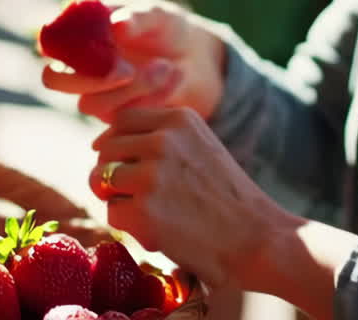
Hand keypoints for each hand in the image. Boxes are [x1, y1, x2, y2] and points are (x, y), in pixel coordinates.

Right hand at [42, 0, 225, 121]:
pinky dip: (153, 96)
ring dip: (131, 87)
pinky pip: (123, 117)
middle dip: (89, 78)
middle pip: (55, 80)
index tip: (94, 45)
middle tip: (127, 71)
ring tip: (167, 66)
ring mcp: (96, 95)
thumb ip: (137, 18)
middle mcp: (80, 67)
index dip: (59, 46)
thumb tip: (116, 26)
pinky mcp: (119, 118)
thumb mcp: (158, 16)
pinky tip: (176, 76)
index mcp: (79, 35)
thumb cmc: (169, 29)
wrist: (198, 58)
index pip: (48, 42)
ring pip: (90, 104)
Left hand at [90, 107, 298, 289]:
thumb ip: (161, 137)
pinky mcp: (143, 210)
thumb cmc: (227, 198)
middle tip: (136, 196)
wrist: (257, 238)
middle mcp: (163, 140)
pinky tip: (160, 231)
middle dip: (111, 173)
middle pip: (106, 149)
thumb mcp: (201, 146)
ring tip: (153, 212)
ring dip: (119, 199)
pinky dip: (129, 227)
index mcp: (179, 119)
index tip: (118, 160)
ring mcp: (152, 174)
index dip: (113, 141)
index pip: (122, 120)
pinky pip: (112, 214)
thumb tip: (100, 143)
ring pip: (102, 181)